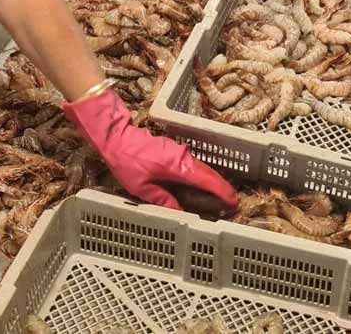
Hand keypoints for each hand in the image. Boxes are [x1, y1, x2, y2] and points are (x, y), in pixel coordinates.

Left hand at [64, 87, 237, 211]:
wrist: (117, 137)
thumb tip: (180, 212)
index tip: (233, 201)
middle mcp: (183, 157)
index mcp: (178, 167)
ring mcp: (180, 151)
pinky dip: (202, 175)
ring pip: (202, 168)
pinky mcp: (174, 150)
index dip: (222, 191)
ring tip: (221, 196)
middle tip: (232, 202)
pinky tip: (201, 185)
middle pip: (209, 173)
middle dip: (222, 187)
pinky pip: (193, 165)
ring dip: (213, 181)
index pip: (207, 180)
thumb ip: (162, 200)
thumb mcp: (142, 187)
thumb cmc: (127, 161)